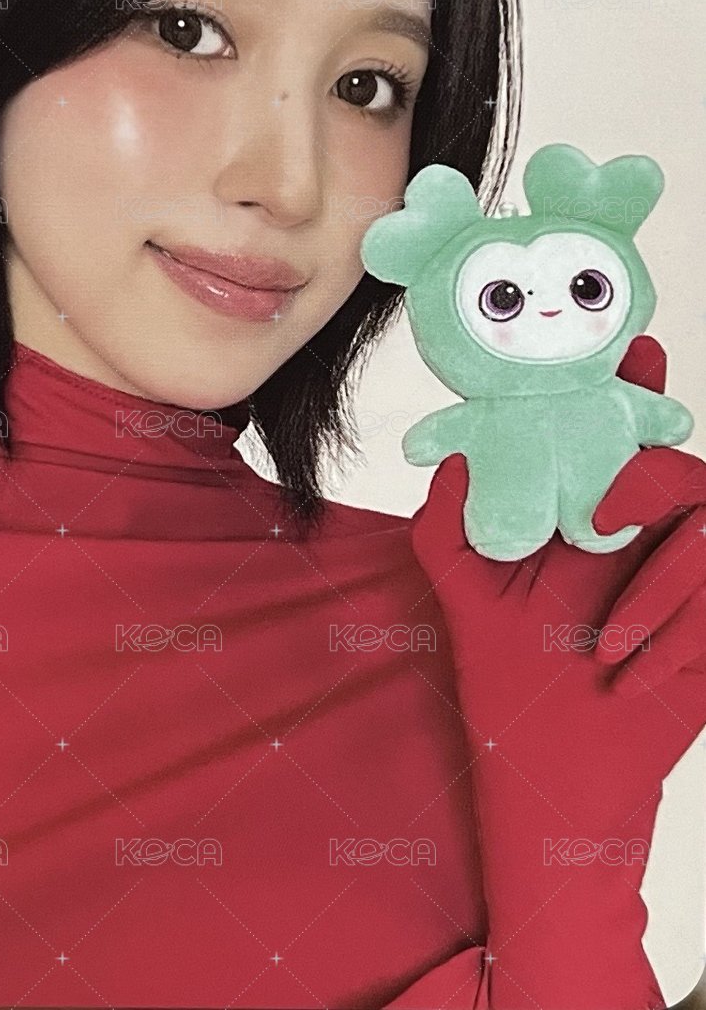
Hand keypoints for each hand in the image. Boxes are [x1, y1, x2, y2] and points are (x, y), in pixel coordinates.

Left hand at [409, 334, 705, 1008]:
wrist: (554, 776)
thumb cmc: (510, 685)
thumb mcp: (467, 601)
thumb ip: (446, 528)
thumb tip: (448, 458)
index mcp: (589, 518)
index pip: (619, 436)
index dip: (631, 389)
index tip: (631, 352)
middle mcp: (644, 541)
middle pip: (683, 470)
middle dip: (657, 471)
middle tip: (617, 500)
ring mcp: (687, 585)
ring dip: (662, 591)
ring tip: (606, 649)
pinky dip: (681, 637)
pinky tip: (632, 679)